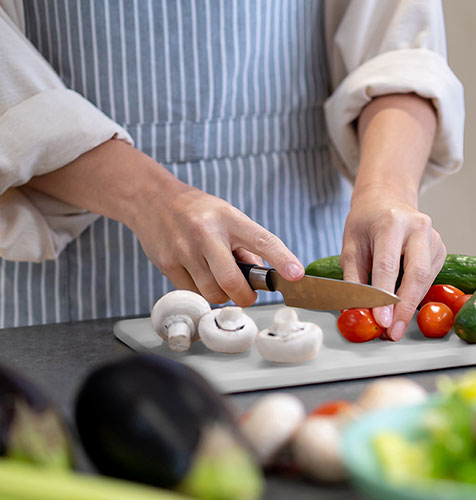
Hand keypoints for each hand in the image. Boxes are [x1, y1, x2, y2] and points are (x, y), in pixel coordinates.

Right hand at [130, 184, 303, 305]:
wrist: (151, 199)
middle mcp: (207, 234)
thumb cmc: (198, 212)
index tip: (296, 275)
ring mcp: (184, 250)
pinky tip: (198, 273)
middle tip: (247, 294)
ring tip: (218, 276)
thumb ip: (247, 247)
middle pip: (231, 280)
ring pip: (212, 292)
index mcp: (230, 219)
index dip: (282, 259)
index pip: (263, 240)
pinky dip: (202, 290)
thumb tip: (260, 279)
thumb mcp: (228, 217)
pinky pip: (193, 292)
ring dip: (222, 294)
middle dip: (245, 296)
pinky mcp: (167, 264)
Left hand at [342, 93, 440, 339]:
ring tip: (395, 326)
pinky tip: (403, 305)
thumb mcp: (351, 245)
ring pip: (426, 279)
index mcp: (391, 221)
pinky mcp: (441, 249)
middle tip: (394, 332)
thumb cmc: (366, 223)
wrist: (387, 199)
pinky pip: (430, 278)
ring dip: (411, 305)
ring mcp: (434, 237)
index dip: (385, 296)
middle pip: (417, 273)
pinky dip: (416, 295)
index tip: (381, 321)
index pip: (388, 265)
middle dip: (405, 307)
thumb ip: (354, 278)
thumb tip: (356, 311)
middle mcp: (418, 227)